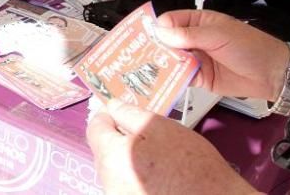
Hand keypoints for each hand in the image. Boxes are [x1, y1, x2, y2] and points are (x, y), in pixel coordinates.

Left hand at [87, 101, 255, 194]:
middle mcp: (110, 181)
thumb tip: (114, 106)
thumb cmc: (194, 169)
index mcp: (112, 157)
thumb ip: (130, 113)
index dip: (108, 114)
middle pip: (103, 149)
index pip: (95, 127)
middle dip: (119, 136)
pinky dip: (137, 175)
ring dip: (128, 157)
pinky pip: (127, 183)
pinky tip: (158, 173)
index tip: (118, 109)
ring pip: (115, 168)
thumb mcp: (161, 127)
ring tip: (156, 154)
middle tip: (142, 130)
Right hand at [154, 10, 288, 100]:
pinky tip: (157, 81)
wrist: (274, 74)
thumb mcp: (219, 35)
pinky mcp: (199, 78)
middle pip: (166, 41)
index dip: (157, 28)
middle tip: (136, 55)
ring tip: (141, 69)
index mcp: (198, 22)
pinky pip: (179, 77)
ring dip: (159, 64)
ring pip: (170, 60)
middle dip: (153, 47)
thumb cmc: (250, 47)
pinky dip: (169, 79)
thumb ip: (189, 35)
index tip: (144, 37)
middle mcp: (193, 39)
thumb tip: (160, 32)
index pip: (169, 21)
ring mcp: (195, 59)